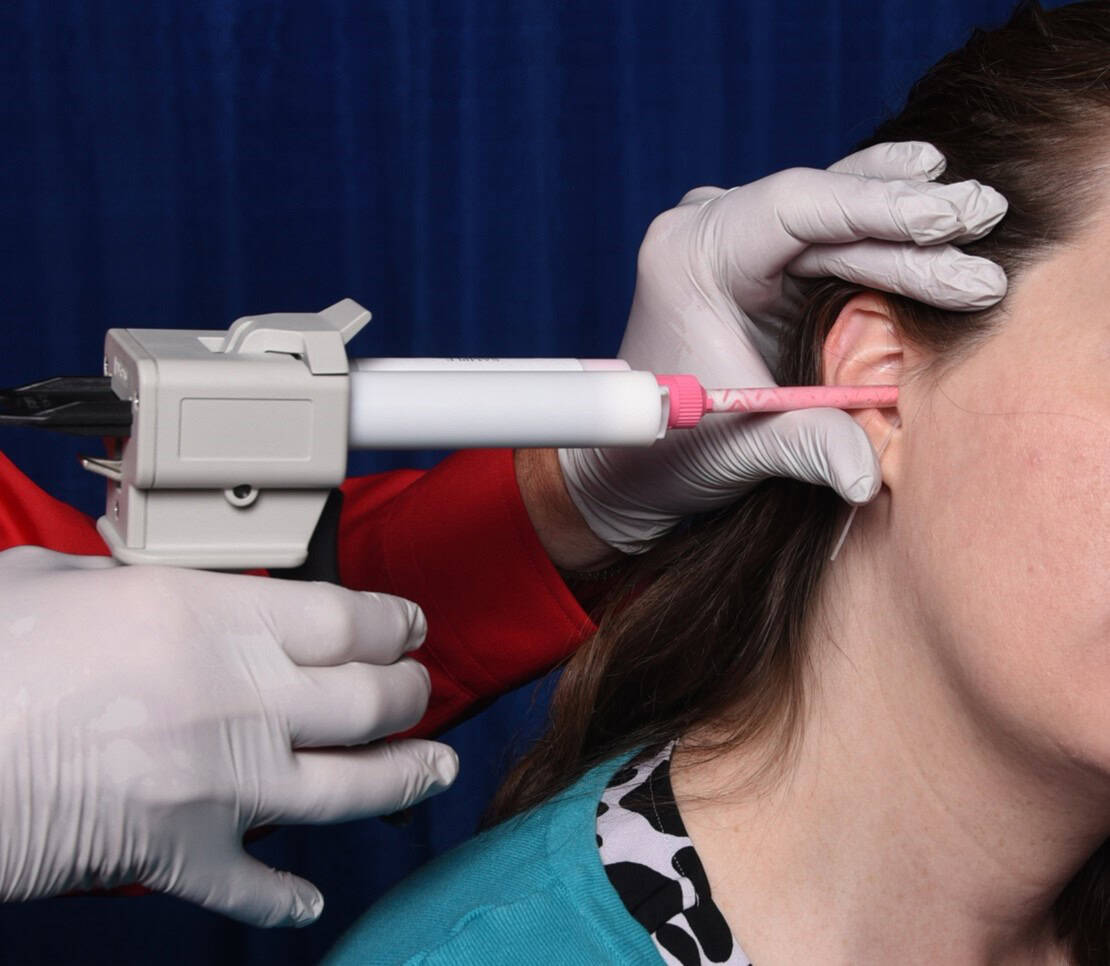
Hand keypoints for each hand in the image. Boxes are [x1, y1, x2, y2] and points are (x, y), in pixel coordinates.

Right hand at [0, 547, 456, 926]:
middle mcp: (234, 698)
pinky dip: (281, 897)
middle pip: (367, 699)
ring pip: (348, 785)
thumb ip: (121, 577)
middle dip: (409, 693)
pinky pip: (251, 884)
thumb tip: (139, 579)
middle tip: (419, 687)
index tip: (410, 626)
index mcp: (207, 619)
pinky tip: (305, 899)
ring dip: (403, 777)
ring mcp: (217, 782)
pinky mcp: (182, 852)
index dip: (394, 623)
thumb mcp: (55, 580)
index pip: (345, 619)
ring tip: (435, 768)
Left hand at [559, 142, 1007, 553]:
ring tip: (978, 211)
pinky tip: (931, 205)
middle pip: (822, 209)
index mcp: (688, 258)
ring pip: (831, 212)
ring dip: (904, 216)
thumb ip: (803, 449)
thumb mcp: (736, 449)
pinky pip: (825, 230)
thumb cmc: (668, 452)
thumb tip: (865, 475)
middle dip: (907, 220)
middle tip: (986, 219)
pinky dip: (880, 224)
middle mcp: (707, 232)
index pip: (789, 208)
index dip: (872, 207)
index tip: (945, 218)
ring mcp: (731, 239)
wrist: (630, 459)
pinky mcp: (756, 259)